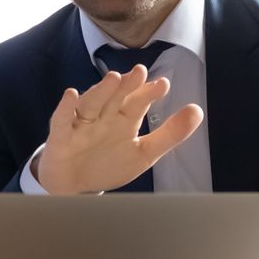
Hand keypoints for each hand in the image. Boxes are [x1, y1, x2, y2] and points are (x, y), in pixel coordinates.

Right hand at [33, 64, 203, 193]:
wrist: (73, 186)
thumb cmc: (108, 164)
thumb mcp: (144, 153)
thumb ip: (170, 134)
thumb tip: (197, 110)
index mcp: (123, 119)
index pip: (137, 102)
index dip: (148, 93)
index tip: (163, 84)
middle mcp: (103, 117)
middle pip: (115, 98)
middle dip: (127, 85)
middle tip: (141, 72)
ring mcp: (81, 124)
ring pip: (91, 103)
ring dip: (101, 91)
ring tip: (113, 78)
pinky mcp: (61, 136)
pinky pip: (61, 120)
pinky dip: (65, 108)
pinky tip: (71, 95)